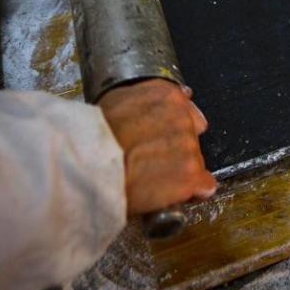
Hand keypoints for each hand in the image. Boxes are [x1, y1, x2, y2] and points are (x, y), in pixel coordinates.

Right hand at [97, 79, 216, 215]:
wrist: (86, 167)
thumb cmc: (92, 137)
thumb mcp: (116, 101)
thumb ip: (146, 100)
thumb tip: (180, 98)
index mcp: (166, 95)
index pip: (184, 111)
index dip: (171, 129)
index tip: (159, 139)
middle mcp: (183, 117)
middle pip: (190, 136)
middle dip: (175, 149)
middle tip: (149, 160)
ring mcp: (189, 146)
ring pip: (195, 161)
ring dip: (180, 171)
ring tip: (150, 178)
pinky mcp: (191, 175)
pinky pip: (203, 185)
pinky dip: (192, 191)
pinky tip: (171, 194)